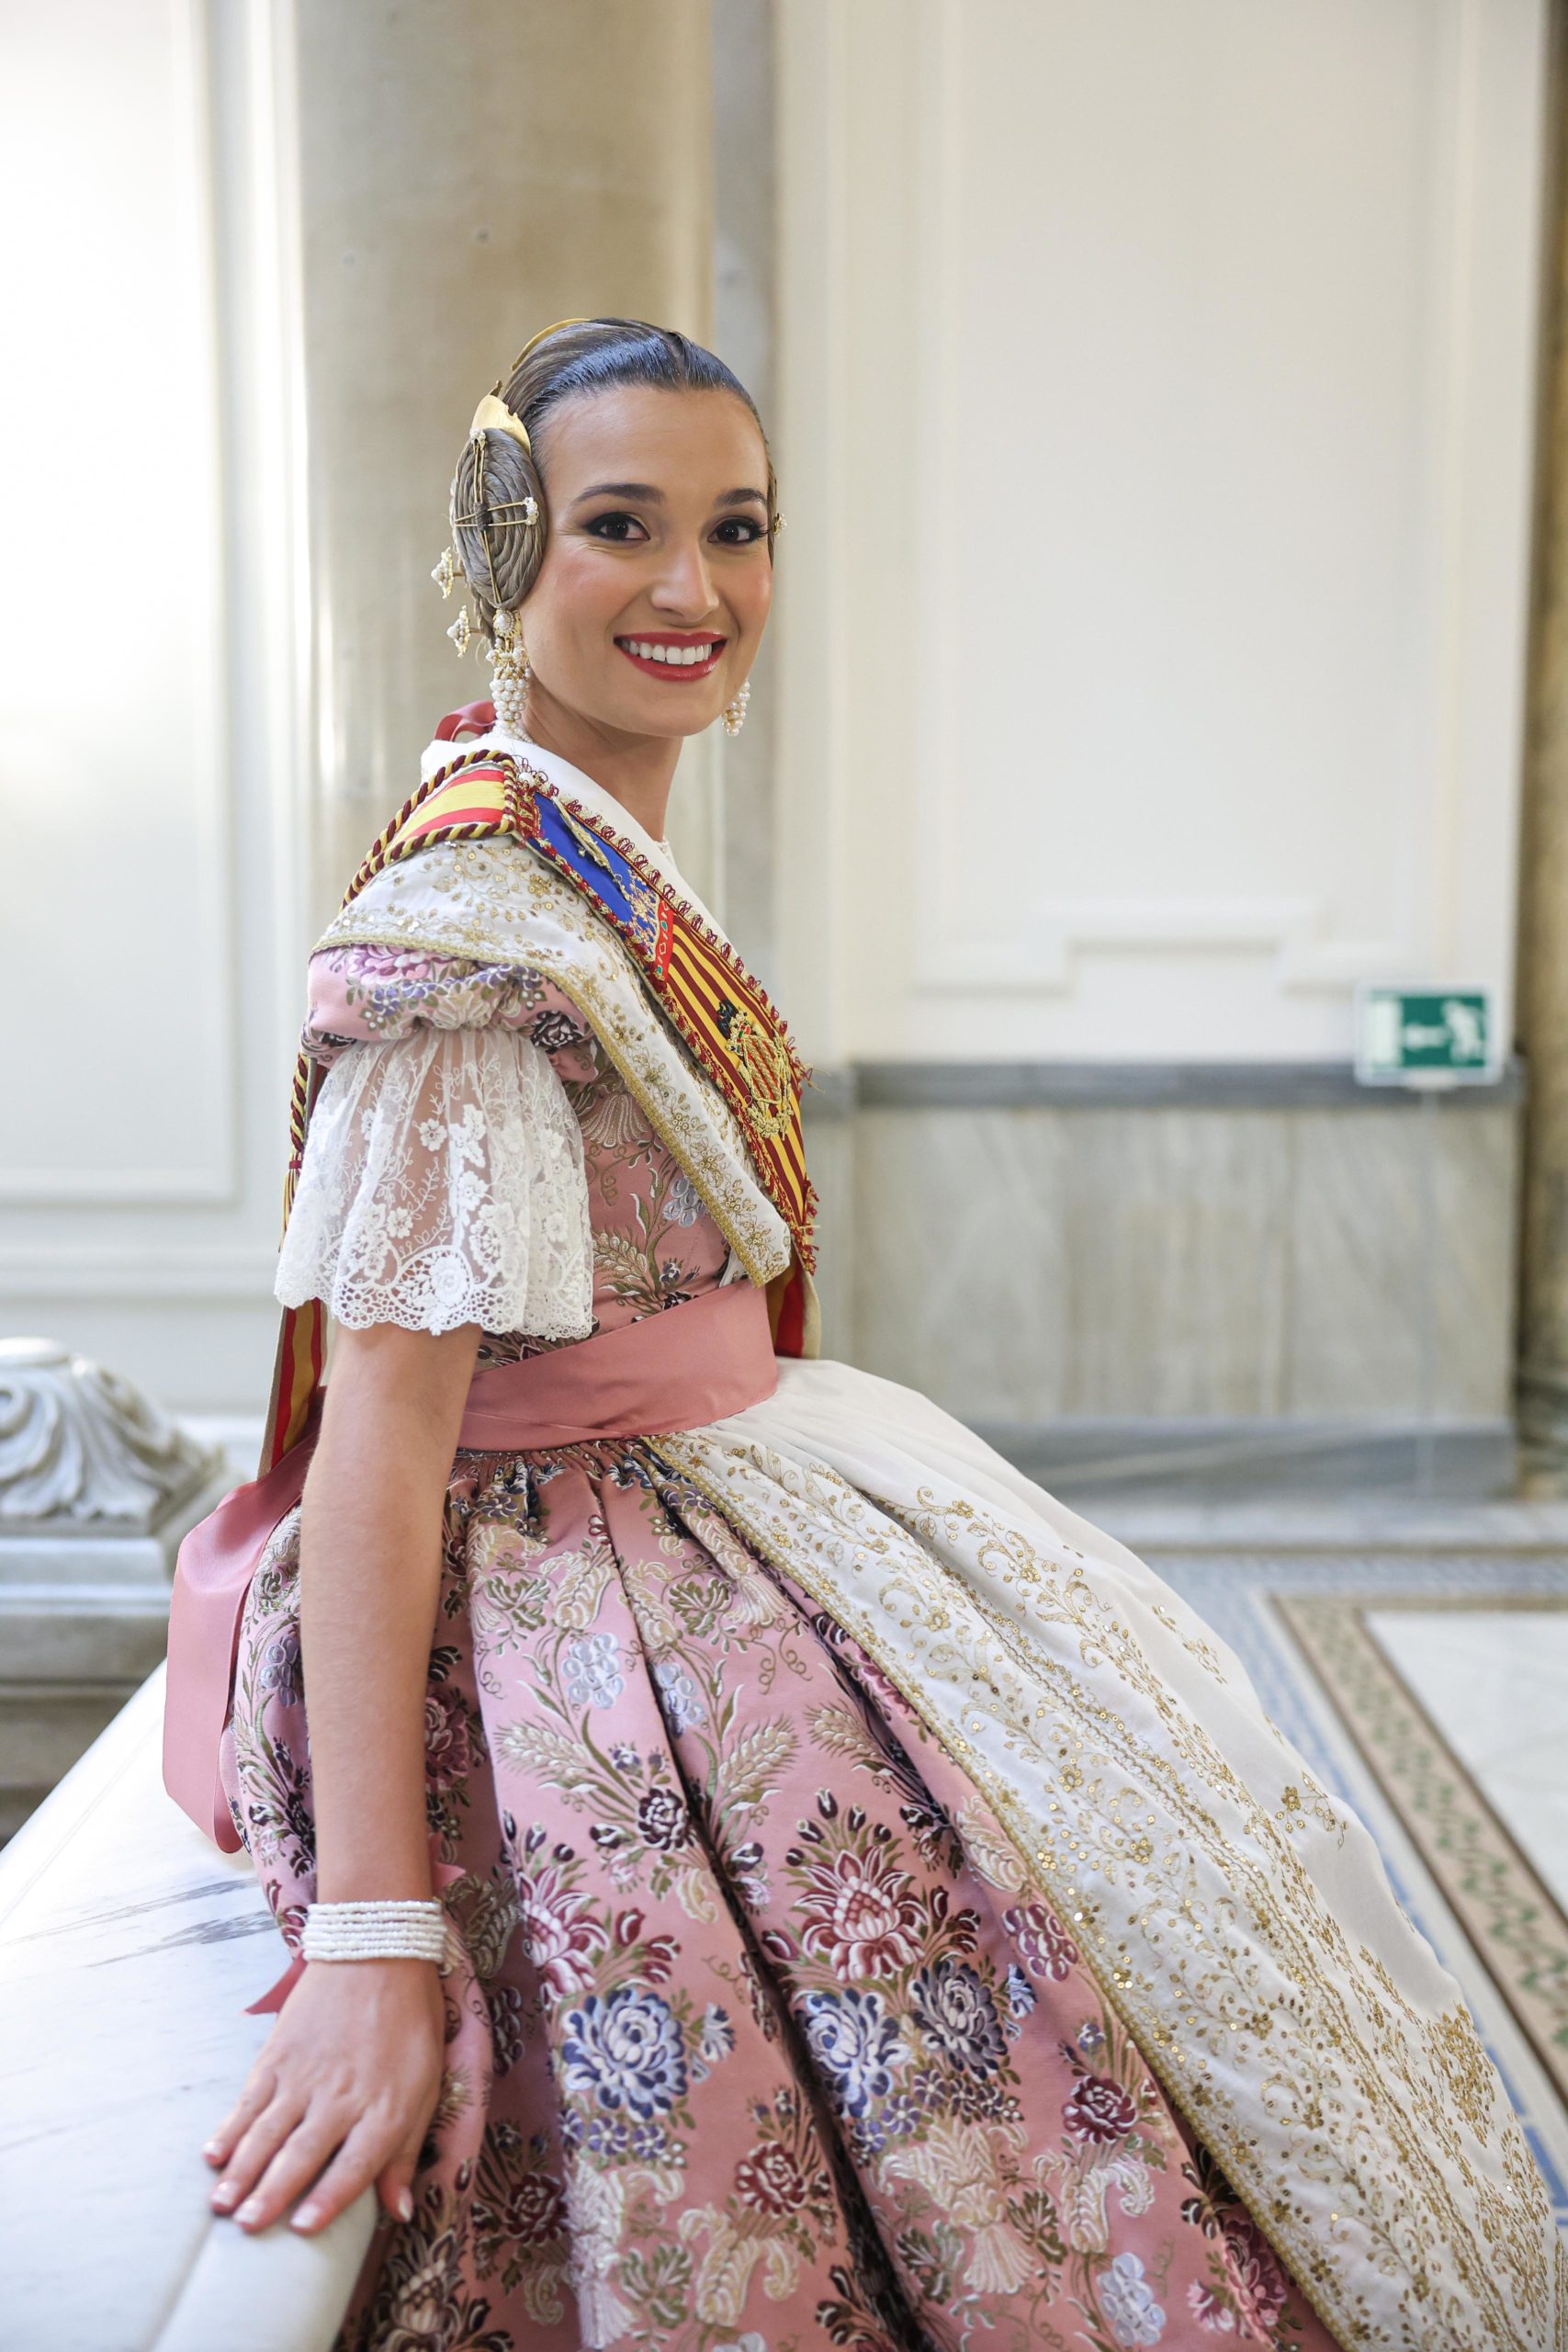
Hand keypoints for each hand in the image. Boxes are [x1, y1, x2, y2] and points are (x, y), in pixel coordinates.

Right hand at [202, 1957, 444, 2234]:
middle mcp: (342, 2096)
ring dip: (243, 2170)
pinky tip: (213, 2155)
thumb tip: (399, 2211)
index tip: (301, 2228)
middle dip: (272, 2193)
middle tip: (246, 2227)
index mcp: (385, 2107)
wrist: (378, 1952)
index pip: (353, 2164)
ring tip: (221, 2205)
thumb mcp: (426, 2087)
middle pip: (302, 2153)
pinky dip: (230, 2128)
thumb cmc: (409, 2025)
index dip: (328, 2199)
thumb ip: (405, 2152)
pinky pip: (250, 2099)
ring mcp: (305, 2075)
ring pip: (268, 2131)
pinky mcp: (278, 2054)